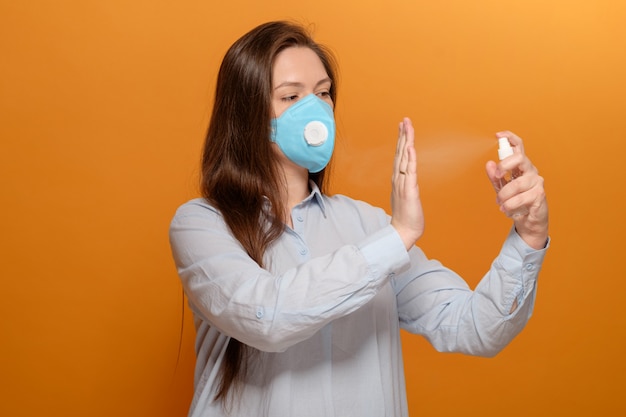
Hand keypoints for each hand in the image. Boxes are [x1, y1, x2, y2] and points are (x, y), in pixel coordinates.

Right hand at [390, 118, 423, 249]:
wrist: (403, 231)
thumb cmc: (406, 216)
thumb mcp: (407, 196)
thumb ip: (406, 185)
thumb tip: (408, 178)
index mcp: (398, 179)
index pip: (400, 155)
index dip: (401, 140)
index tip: (403, 127)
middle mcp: (398, 178)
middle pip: (400, 152)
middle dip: (403, 135)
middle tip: (404, 120)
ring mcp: (402, 183)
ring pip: (404, 157)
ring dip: (405, 141)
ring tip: (407, 127)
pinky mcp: (409, 190)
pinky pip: (409, 171)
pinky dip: (409, 158)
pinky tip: (409, 147)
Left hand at [485, 131, 548, 248]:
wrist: (528, 221)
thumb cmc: (516, 202)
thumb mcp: (501, 188)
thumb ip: (495, 176)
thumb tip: (489, 164)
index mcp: (521, 166)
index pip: (519, 147)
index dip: (510, 138)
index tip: (498, 135)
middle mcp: (530, 171)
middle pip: (519, 158)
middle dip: (503, 166)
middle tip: (497, 176)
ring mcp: (537, 182)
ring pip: (515, 184)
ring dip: (504, 196)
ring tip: (500, 204)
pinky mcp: (539, 194)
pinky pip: (520, 198)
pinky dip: (510, 206)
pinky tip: (507, 210)